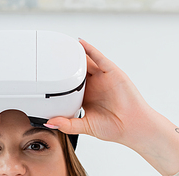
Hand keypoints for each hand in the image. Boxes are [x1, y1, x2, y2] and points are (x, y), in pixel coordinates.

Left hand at [47, 39, 178, 175]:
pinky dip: (90, 50)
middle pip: (77, 70)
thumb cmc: (113, 128)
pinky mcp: (112, 73)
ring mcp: (103, 78)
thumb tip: (49, 122)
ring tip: (62, 45)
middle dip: (65, 63)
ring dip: (75, 53)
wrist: (132, 127)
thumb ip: (67, 124)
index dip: (59, 78)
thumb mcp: (85, 126)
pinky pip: (99, 59)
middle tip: (50, 55)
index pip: (69, 84)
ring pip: (86, 62)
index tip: (45, 74)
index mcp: (86, 97)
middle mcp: (94, 86)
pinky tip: (81, 43)